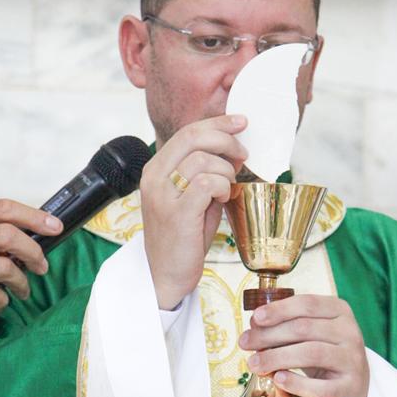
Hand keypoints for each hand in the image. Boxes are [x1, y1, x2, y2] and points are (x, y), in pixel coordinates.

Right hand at [0, 200, 62, 323]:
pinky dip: (1, 301)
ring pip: (6, 267)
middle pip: (11, 236)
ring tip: (22, 290)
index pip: (3, 208)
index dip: (34, 216)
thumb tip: (14, 240)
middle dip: (35, 252)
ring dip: (21, 282)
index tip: (54, 226)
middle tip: (42, 266)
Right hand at [140, 115, 247, 309]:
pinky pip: (208, 184)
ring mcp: (163, 195)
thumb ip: (208, 172)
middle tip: (243, 154)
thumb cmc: (184, 237)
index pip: (187, 132)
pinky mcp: (177, 213)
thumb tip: (235, 150)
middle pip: (194, 137)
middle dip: (226, 140)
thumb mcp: (194, 197)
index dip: (217, 123)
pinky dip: (223, 187)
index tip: (240, 121)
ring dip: (226, 172)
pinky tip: (223, 198)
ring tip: (227, 189)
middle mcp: (154, 178)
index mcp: (155, 169)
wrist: (165, 275)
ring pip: (204, 160)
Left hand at [239, 295, 369, 396]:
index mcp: (340, 312)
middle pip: (304, 328)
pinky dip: (296, 383)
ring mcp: (352, 361)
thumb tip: (254, 325)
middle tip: (245, 343)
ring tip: (254, 363)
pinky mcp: (350, 388)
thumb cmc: (325, 357)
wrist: (354, 389)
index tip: (255, 318)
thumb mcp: (312, 335)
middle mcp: (350, 333)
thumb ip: (286, 326)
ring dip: (276, 357)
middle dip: (269, 335)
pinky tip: (278, 379)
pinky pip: (321, 386)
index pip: (307, 304)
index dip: (279, 309)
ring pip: (311, 353)